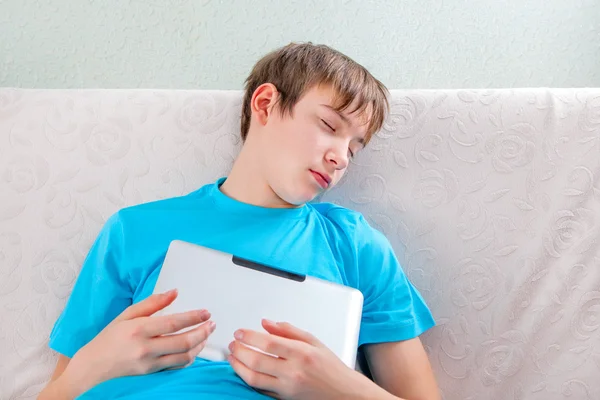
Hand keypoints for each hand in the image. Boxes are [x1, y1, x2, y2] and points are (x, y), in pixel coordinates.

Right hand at [64, 289, 215, 390]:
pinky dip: (190, 357)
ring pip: (183, 356)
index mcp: (138, 329)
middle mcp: (145, 348)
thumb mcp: (127, 315)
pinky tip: (195, 348)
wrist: (92, 368)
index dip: (193, 317)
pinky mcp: (151, 373)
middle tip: (212, 324)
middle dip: (202, 332)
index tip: (206, 312)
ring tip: (206, 334)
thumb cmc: (108, 339)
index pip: (173, 323)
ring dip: (199, 345)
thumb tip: (174, 292)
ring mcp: (149, 364)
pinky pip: (177, 366)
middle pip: (183, 342)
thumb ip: (152, 303)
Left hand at [227, 319, 378, 399]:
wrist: (343, 393)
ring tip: (233, 356)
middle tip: (233, 343)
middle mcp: (293, 371)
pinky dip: (247, 379)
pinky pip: (260, 389)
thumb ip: (288, 330)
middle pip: (257, 361)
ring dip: (238, 366)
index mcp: (301, 353)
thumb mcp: (313, 341)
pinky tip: (243, 371)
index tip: (239, 332)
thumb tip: (266, 323)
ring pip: (253, 378)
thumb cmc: (330, 367)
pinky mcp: (283, 398)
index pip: (268, 343)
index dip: (249, 336)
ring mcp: (287, 388)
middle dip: (239, 350)